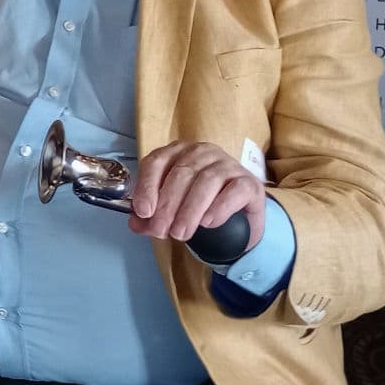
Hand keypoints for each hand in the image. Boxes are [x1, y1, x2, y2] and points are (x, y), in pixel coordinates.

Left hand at [130, 141, 264, 253]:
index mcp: (177, 152)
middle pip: (181, 174)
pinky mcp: (249, 182)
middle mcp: (202, 152)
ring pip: (206, 182)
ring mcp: (228, 164)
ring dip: (190, 210)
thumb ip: (152, 215)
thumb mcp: (172, 208)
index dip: (147, 186)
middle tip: (161, 231)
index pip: (156, 162)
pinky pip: (233, 191)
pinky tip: (208, 223)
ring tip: (180, 233)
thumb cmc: (199, 205)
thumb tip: (135, 224)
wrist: (240, 217)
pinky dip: (218, 208)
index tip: (143, 212)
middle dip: (168, 206)